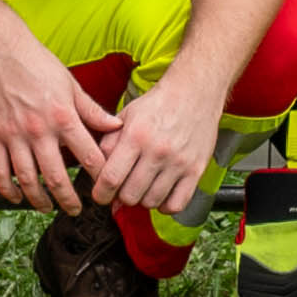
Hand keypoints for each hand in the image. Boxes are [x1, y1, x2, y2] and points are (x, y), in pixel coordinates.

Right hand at [0, 36, 119, 212]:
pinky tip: (16, 197)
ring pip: (27, 179)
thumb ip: (92, 110)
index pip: (88, 155)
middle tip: (76, 210)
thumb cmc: (36, 63)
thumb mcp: (71, 84)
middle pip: (56, 177)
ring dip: (39, 200)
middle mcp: (39, 129)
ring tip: (48, 208)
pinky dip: (7, 189)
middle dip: (69, 199)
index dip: (99, 176)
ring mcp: (13, 135)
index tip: (104, 189)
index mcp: (63, 116)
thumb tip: (117, 125)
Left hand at [91, 68, 224, 224]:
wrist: (195, 91)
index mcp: (136, 136)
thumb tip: (101, 179)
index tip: (101, 195)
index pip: (111, 178)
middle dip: (121, 196)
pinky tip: (161, 193)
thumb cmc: (158, 104)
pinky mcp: (196, 169)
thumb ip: (108, 146)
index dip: (101, 193)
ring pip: (151, 201)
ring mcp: (178, 162)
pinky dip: (165, 206)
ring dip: (143, 200)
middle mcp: (157, 150)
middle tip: (124, 187)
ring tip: (143, 186)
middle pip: (130, 195)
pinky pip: (177, 204)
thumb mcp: (125, 117)